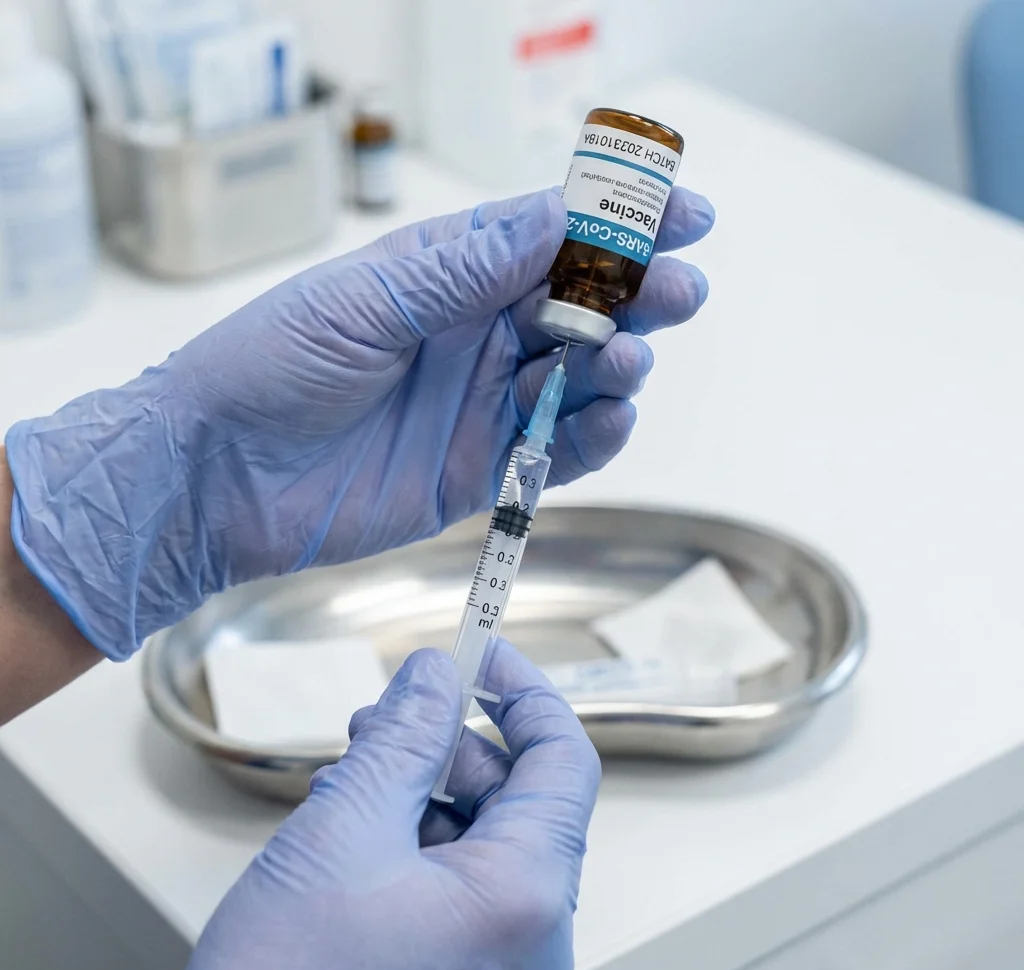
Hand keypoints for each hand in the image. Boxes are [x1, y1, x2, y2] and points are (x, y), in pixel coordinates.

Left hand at [6, 189, 713, 659]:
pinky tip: (614, 418)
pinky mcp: (481, 470)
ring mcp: (482, 403)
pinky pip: (556, 450)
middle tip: (681, 291)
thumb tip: (556, 219)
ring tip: (631, 358)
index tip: (682, 215)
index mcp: (444, 273)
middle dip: (636, 294)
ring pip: (578, 377)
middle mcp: (474, 333)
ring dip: (619, 365)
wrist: (216, 477)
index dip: (616, 224)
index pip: (547, 237)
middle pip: (579, 305)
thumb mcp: (362, 301)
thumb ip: (462, 269)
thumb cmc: (267, 367)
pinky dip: (594, 435)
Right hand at [165, 641, 600, 969]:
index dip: (524, 693)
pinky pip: (462, 884)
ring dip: (425, 789)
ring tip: (355, 774)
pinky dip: (417, 840)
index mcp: (526, 898)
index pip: (564, 761)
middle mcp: (534, 939)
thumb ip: (403, 738)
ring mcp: (503, 968)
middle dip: (452, 744)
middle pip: (519, 798)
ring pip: (485, 839)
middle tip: (384, 719)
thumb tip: (436, 675)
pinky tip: (357, 826)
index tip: (481, 653)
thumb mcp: (343, 827)